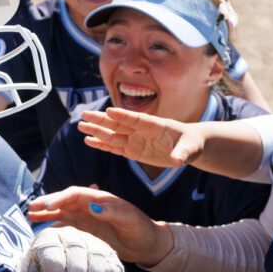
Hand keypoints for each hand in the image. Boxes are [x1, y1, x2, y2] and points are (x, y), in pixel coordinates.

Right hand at [26, 187, 169, 266]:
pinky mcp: (87, 231)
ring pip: (62, 213)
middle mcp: (91, 206)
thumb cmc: (142, 230)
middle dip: (47, 203)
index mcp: (100, 199)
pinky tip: (43, 232)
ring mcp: (88, 219)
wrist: (149, 245)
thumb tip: (93, 206)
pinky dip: (54, 227)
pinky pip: (67, 227)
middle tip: (30, 208)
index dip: (60, 198)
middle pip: (65, 201)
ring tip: (30, 217)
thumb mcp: (130, 219)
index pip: (75, 194)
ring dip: (47, 214)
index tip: (47, 205)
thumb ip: (112, 211)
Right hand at [77, 106, 203, 169]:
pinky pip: (115, 147)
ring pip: (113, 135)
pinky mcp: (133, 150)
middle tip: (84, 114)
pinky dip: (102, 144)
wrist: (188, 147)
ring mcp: (135, 140)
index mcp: (155, 126)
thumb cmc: (191, 144)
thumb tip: (177, 161)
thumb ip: (182, 154)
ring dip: (97, 131)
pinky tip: (88, 140)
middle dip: (102, 120)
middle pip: (119, 124)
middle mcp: (141, 131)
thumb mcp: (190, 149)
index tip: (109, 110)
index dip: (124, 115)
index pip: (137, 119)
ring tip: (80, 126)